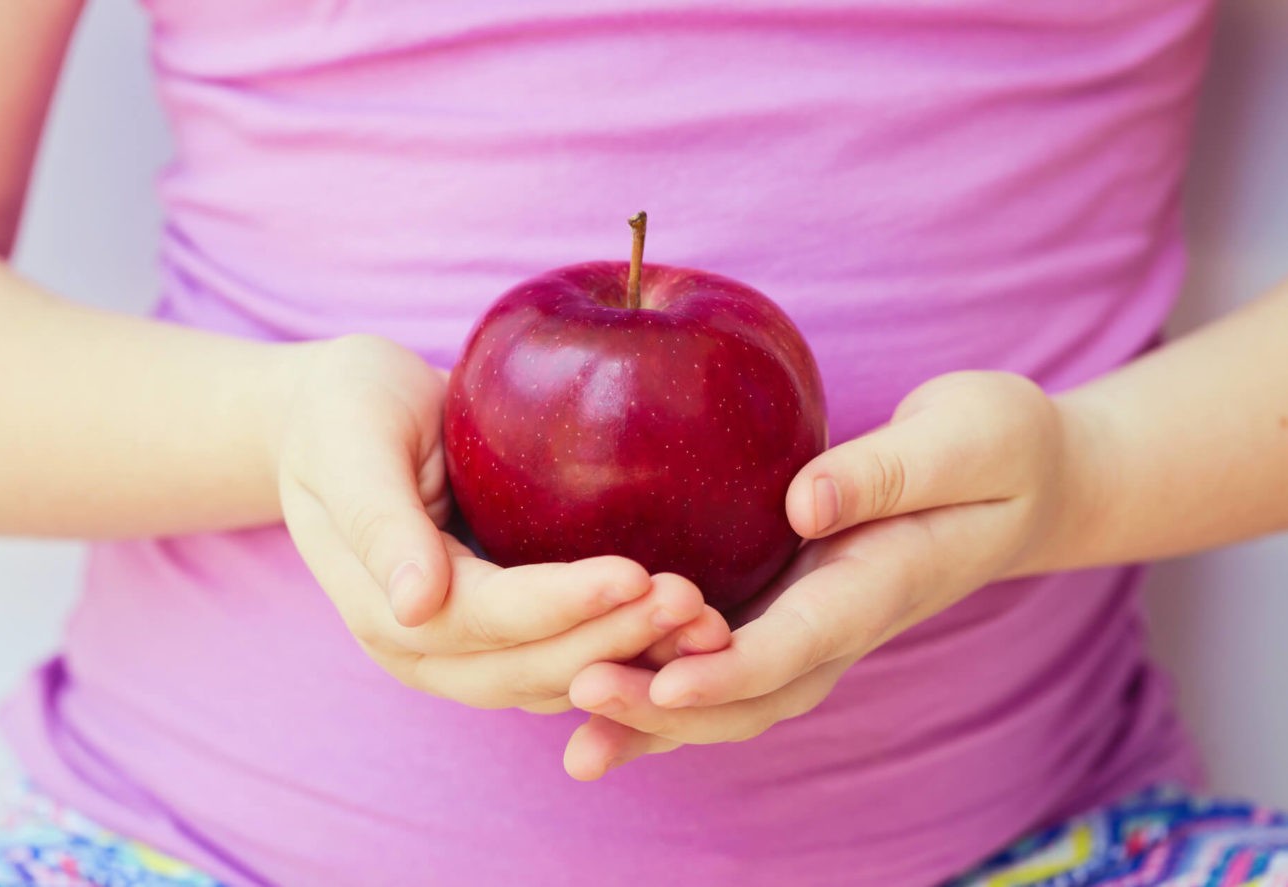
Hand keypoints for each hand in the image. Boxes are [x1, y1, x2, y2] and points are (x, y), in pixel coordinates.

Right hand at [277, 335, 730, 711]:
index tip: (635, 575)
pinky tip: (690, 622)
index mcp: (386, 611)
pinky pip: (575, 656)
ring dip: (636, 657)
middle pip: (534, 666)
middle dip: (617, 641)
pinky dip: (630, 649)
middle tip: (696, 604)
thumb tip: (414, 603)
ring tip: (710, 622)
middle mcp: (429, 648)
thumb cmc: (345, 415)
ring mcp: (471, 651)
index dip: (562, 605)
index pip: (489, 620)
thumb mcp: (352, 444)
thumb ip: (380, 522)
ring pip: (562, 678)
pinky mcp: (510, 631)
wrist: (342, 419)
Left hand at [562, 371, 1072, 777]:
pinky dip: (664, 692)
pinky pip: (723, 664)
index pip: (801, 643)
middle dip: (668, 711)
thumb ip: (888, 472)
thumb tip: (803, 503)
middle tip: (580, 695)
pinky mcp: (790, 609)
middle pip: (753, 693)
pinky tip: (597, 690)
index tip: (666, 685)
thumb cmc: (997, 449)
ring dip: (656, 720)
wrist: (1024, 484)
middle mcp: (841, 622)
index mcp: (882, 584)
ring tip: (574, 731)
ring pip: (734, 696)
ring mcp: (814, 625)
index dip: (733, 672)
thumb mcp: (965, 437)